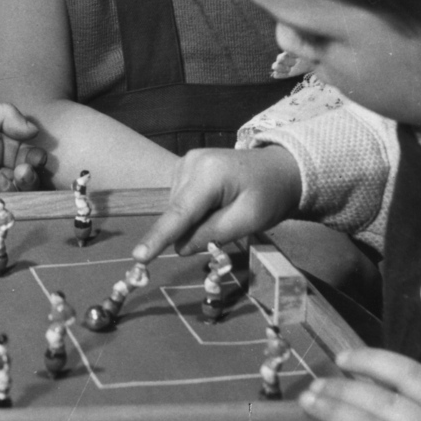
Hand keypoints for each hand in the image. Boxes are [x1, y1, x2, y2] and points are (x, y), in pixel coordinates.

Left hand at [0, 101, 45, 194]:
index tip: (37, 156)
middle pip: (22, 173)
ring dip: (16, 186)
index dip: (34, 154)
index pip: (23, 149)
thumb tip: (34, 129)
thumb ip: (3, 115)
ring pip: (11, 192)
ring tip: (3, 178)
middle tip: (24, 170)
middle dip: (29, 173)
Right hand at [132, 145, 301, 262]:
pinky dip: (196, 210)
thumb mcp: (249, 220)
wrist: (282, 169)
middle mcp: (190, 163)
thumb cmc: (270, 194)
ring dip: (196, 219)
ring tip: (227, 208)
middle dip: (194, 228)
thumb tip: (180, 248)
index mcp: (208, 174)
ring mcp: (185, 162)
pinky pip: (182, 200)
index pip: (179, 213)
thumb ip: (213, 234)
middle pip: (179, 213)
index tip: (138, 257)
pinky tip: (217, 203)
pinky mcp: (185, 167)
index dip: (158, 237)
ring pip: (178, 208)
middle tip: (229, 223)